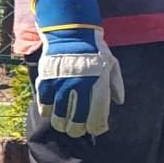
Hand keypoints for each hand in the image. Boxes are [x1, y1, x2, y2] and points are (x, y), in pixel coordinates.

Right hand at [33, 0, 124, 137]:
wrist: (71, 33)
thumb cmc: (95, 50)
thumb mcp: (112, 64)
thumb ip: (116, 85)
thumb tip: (119, 102)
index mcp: (98, 84)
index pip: (98, 117)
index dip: (98, 127)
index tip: (98, 128)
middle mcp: (80, 88)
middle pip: (77, 123)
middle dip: (78, 130)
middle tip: (79, 129)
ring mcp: (61, 86)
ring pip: (59, 118)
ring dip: (63, 124)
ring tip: (65, 123)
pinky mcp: (46, 82)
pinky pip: (44, 106)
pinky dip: (48, 112)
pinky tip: (53, 111)